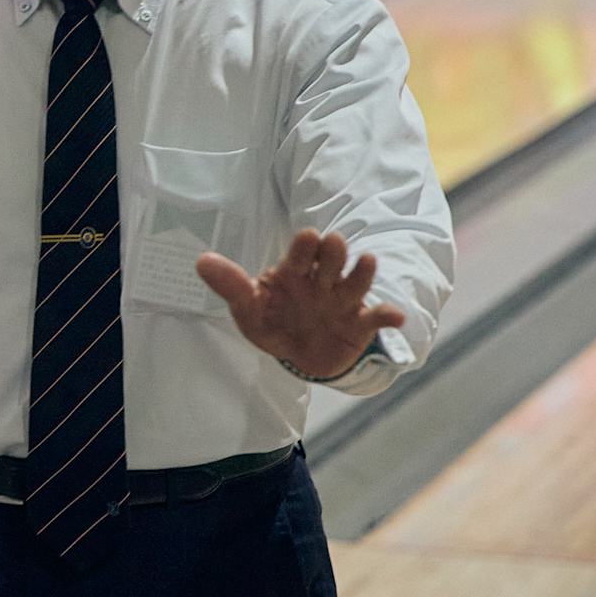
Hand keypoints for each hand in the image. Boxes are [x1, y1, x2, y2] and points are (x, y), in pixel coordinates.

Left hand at [196, 229, 405, 380]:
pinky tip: (395, 316)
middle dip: (333, 251)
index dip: (306, 244)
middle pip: (332, 258)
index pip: (302, 250)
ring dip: (362, 272)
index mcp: (294, 272)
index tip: (307, 238)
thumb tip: (200, 261)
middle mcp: (322, 280)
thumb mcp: (248, 309)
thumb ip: (230, 286)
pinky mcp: (359, 324)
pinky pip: (376, 317)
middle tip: (332, 245)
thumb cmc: (274, 324)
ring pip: (356, 281)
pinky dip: (387, 315)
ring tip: (366, 262)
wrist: (300, 358)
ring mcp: (342, 300)